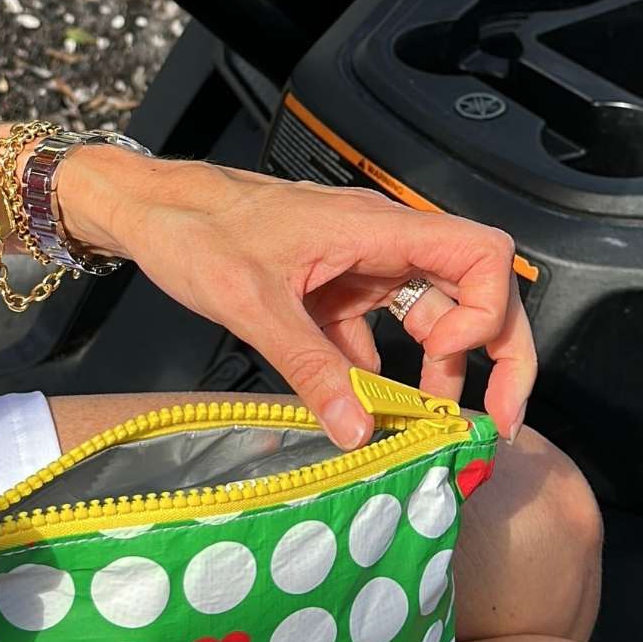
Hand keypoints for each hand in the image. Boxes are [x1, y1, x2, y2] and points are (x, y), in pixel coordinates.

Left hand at [61, 153, 535, 445]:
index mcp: (377, 228)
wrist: (151, 209)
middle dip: (491, 354)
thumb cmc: (197, 230)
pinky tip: (360, 410)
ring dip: (432, 370)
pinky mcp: (331, 287)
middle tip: (490, 419)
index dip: (488, 311)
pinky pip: (374, 331)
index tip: (447, 358)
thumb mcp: (253, 304)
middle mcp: (381, 243)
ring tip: (423, 426)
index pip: (483, 255)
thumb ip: (309, 368)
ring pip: (425, 316)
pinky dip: (376, 372)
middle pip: (470, 291)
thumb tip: (357, 432)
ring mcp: (359, 265)